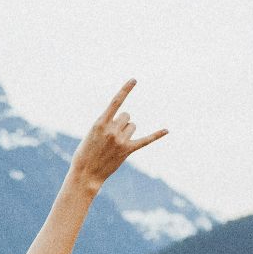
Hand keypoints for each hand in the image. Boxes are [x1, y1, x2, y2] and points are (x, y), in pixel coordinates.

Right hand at [67, 78, 166, 192]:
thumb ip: (107, 124)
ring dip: (126, 132)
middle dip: (121, 123)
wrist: (85, 174)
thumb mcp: (91, 133)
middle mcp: (112, 130)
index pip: (116, 102)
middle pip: (126, 116)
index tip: (135, 80)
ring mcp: (120, 141)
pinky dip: (156, 135)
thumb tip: (126, 121)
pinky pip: (145, 140)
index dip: (126, 90)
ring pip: (133, 126)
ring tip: (115, 144)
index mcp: (100, 123)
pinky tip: (167, 130)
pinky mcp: (127, 150)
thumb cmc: (85, 152)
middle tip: (110, 136)